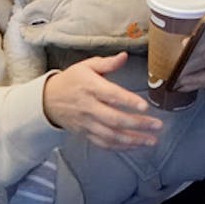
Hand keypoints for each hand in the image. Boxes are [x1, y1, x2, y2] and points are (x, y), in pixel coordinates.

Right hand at [41, 52, 162, 150]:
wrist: (48, 100)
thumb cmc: (72, 80)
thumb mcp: (87, 66)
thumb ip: (107, 63)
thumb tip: (124, 56)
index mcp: (91, 87)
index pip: (111, 96)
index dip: (128, 101)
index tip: (145, 106)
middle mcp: (89, 107)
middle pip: (114, 119)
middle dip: (137, 124)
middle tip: (157, 125)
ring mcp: (87, 123)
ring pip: (110, 135)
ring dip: (132, 140)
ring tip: (151, 140)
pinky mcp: (85, 134)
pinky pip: (103, 143)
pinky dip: (120, 147)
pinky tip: (135, 146)